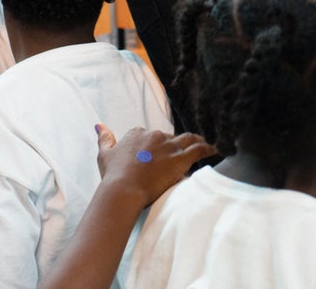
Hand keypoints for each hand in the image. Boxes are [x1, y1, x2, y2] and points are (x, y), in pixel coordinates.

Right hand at [95, 125, 215, 207]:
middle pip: (169, 138)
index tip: (159, 152)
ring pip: (187, 140)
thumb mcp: (104, 155)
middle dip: (174, 146)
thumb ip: (104, 138)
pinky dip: (209, 148)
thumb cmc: (113, 176)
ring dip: (196, 141)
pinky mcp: (180, 158)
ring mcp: (168, 146)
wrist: (123, 189)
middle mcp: (154, 135)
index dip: (156, 144)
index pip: (151, 135)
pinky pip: (199, 149)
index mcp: (138, 133)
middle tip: (179, 155)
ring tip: (202, 145)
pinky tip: (216, 149)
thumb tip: (99, 125)